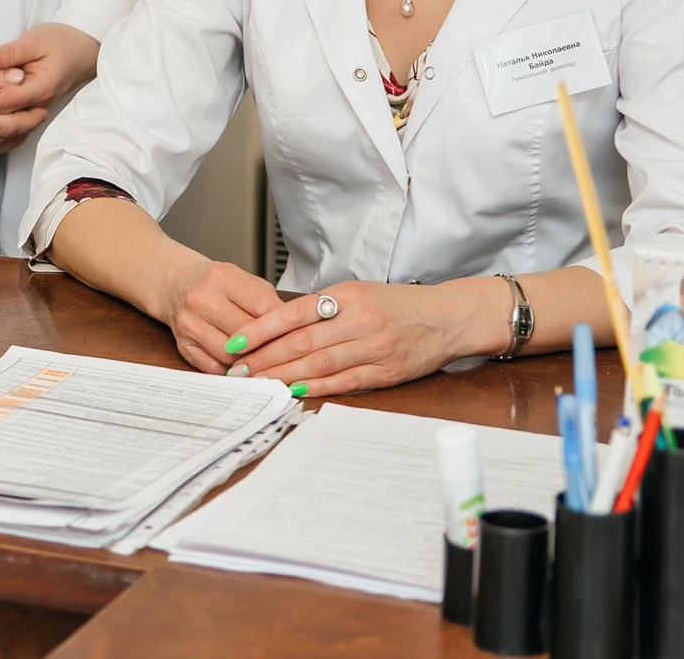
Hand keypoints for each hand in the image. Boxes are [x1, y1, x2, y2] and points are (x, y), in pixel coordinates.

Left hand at [0, 24, 97, 154]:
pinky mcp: (26, 113)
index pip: (7, 101)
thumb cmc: (62, 42)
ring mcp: (32, 113)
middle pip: (5, 126)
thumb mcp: (36, 40)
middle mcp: (37, 106)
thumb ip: (10, 52)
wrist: (82, 50)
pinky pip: (6, 133)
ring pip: (5, 136)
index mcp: (40, 88)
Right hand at [157, 252, 283, 374]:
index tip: (294, 334)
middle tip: (282, 352)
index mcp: (222, 277)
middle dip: (266, 345)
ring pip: (229, 355)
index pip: (261, 306)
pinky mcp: (182, 344)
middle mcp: (201, 299)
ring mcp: (189, 323)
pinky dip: (230, 370)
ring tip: (261, 359)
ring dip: (248, 361)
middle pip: (245, 333)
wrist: (176, 284)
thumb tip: (291, 329)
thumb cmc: (216, 284)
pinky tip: (240, 365)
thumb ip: (266, 299)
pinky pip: (212, 367)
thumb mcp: (243, 279)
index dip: (281, 324)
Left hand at [227, 279, 490, 396]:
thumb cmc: (399, 304)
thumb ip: (323, 306)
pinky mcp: (387, 370)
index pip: (292, 313)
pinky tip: (297, 392)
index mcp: (346, 295)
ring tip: (259, 385)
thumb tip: (279, 324)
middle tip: (238, 371)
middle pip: (301, 342)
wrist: (448, 317)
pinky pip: (346, 381)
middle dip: (265, 358)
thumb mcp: (359, 291)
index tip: (234, 343)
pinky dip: (319, 388)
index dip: (259, 330)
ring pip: (319, 363)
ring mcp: (374, 346)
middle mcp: (358, 319)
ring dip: (285, 377)